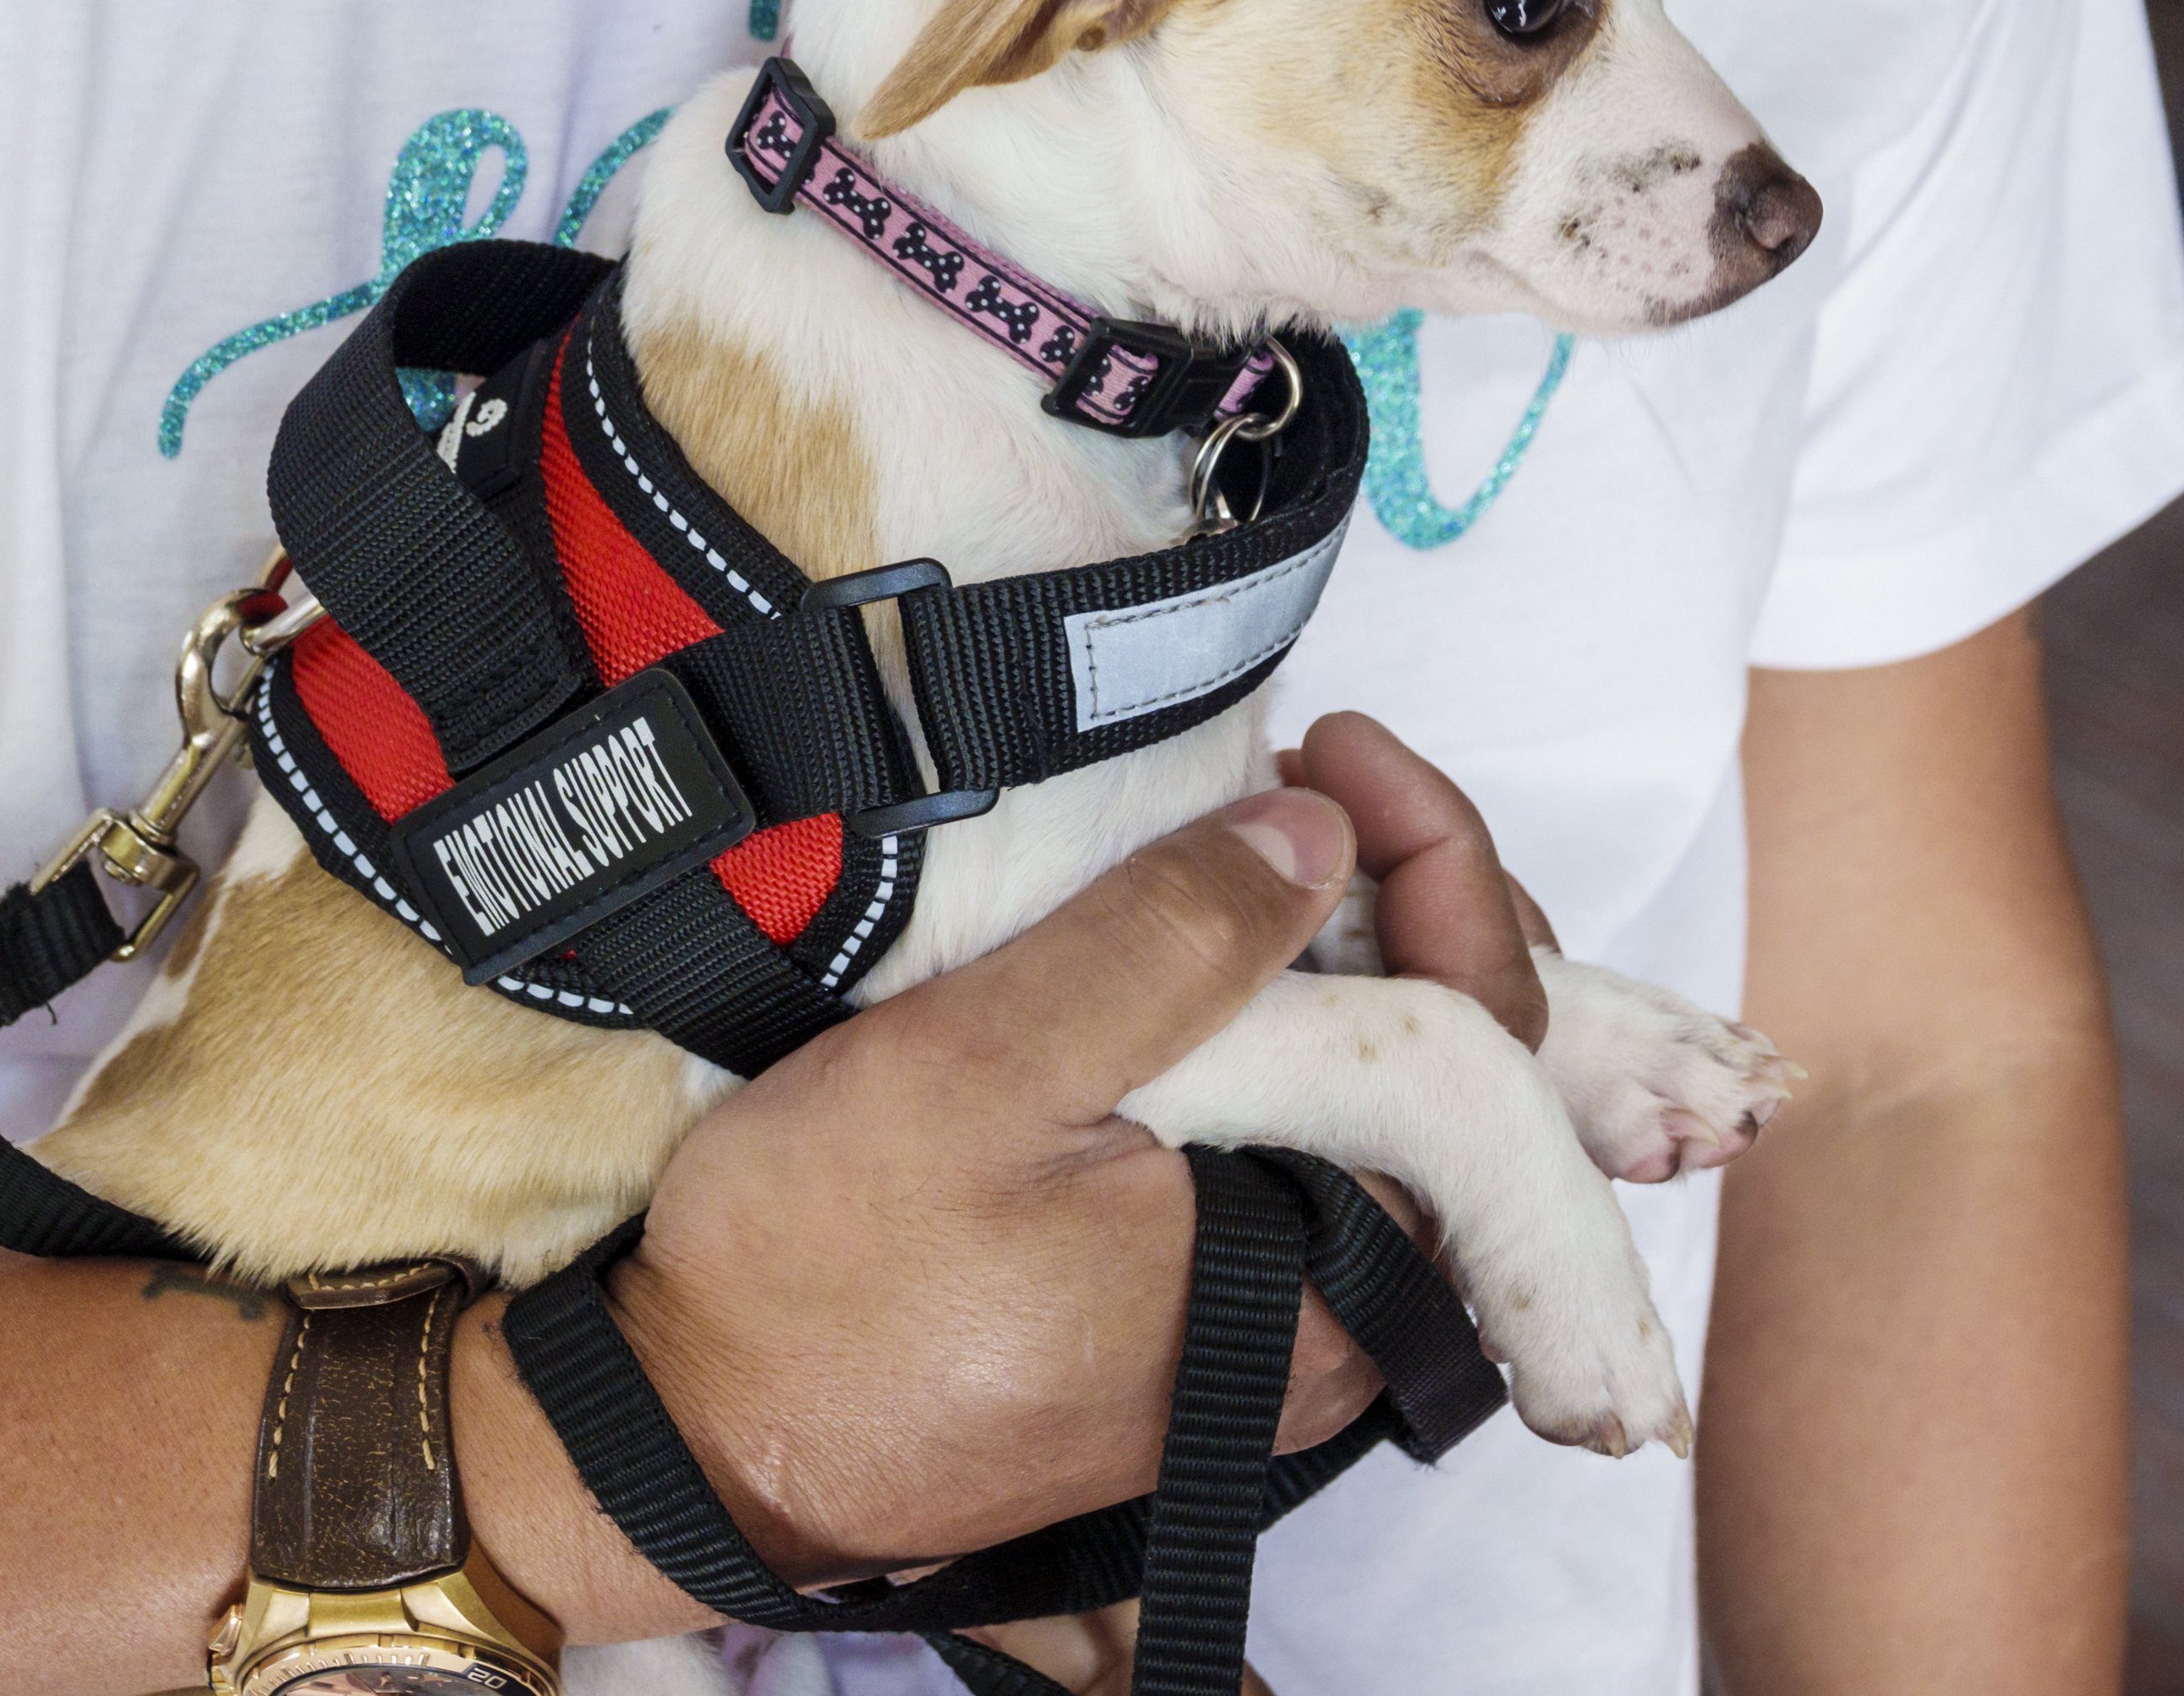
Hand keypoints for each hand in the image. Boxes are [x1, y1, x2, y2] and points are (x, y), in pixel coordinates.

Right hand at [453, 710, 1548, 1636]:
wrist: (690, 1436)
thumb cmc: (825, 1270)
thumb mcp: (987, 1066)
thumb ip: (1167, 942)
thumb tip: (1318, 830)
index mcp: (1331, 1278)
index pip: (1492, 1043)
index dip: (1439, 861)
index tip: (1332, 747)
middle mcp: (1328, 1330)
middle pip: (1459, 1085)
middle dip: (1401, 903)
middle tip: (1299, 779)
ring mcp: (1251, 1335)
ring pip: (1368, 1121)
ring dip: (1333, 968)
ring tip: (1241, 845)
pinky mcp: (1172, 1325)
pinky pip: (1282, 1161)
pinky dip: (1268, 1046)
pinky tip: (1193, 970)